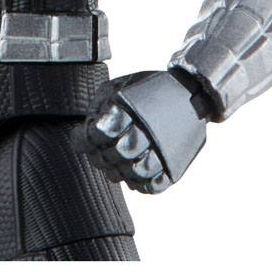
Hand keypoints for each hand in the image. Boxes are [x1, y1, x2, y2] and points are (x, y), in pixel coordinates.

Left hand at [80, 70, 207, 193]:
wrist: (189, 92)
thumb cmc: (145, 90)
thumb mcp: (118, 86)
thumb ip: (99, 106)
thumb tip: (87, 130)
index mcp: (131, 107)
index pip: (99, 133)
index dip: (85, 139)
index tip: (82, 137)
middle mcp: (149, 130)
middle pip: (116, 154)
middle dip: (101, 155)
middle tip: (99, 151)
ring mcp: (164, 150)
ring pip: (135, 173)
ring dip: (119, 171)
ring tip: (115, 162)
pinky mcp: (174, 166)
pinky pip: (153, 185)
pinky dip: (139, 184)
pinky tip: (132, 172)